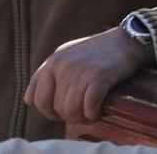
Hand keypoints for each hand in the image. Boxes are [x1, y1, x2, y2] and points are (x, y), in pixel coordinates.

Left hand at [24, 24, 145, 123]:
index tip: (63, 111)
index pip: (37, 99)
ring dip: (83, 117)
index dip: (49, 112)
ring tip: (92, 113)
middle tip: (83, 111)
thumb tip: (28, 100)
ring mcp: (81, 70)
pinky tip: (99, 110)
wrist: (128, 40)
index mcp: (53, 62)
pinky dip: (94, 113)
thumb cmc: (97, 52)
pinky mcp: (99, 76)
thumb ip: (46, 75)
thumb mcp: (67, 55)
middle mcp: (63, 65)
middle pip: (57, 108)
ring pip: (72, 110)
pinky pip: (89, 106)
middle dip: (70, 115)